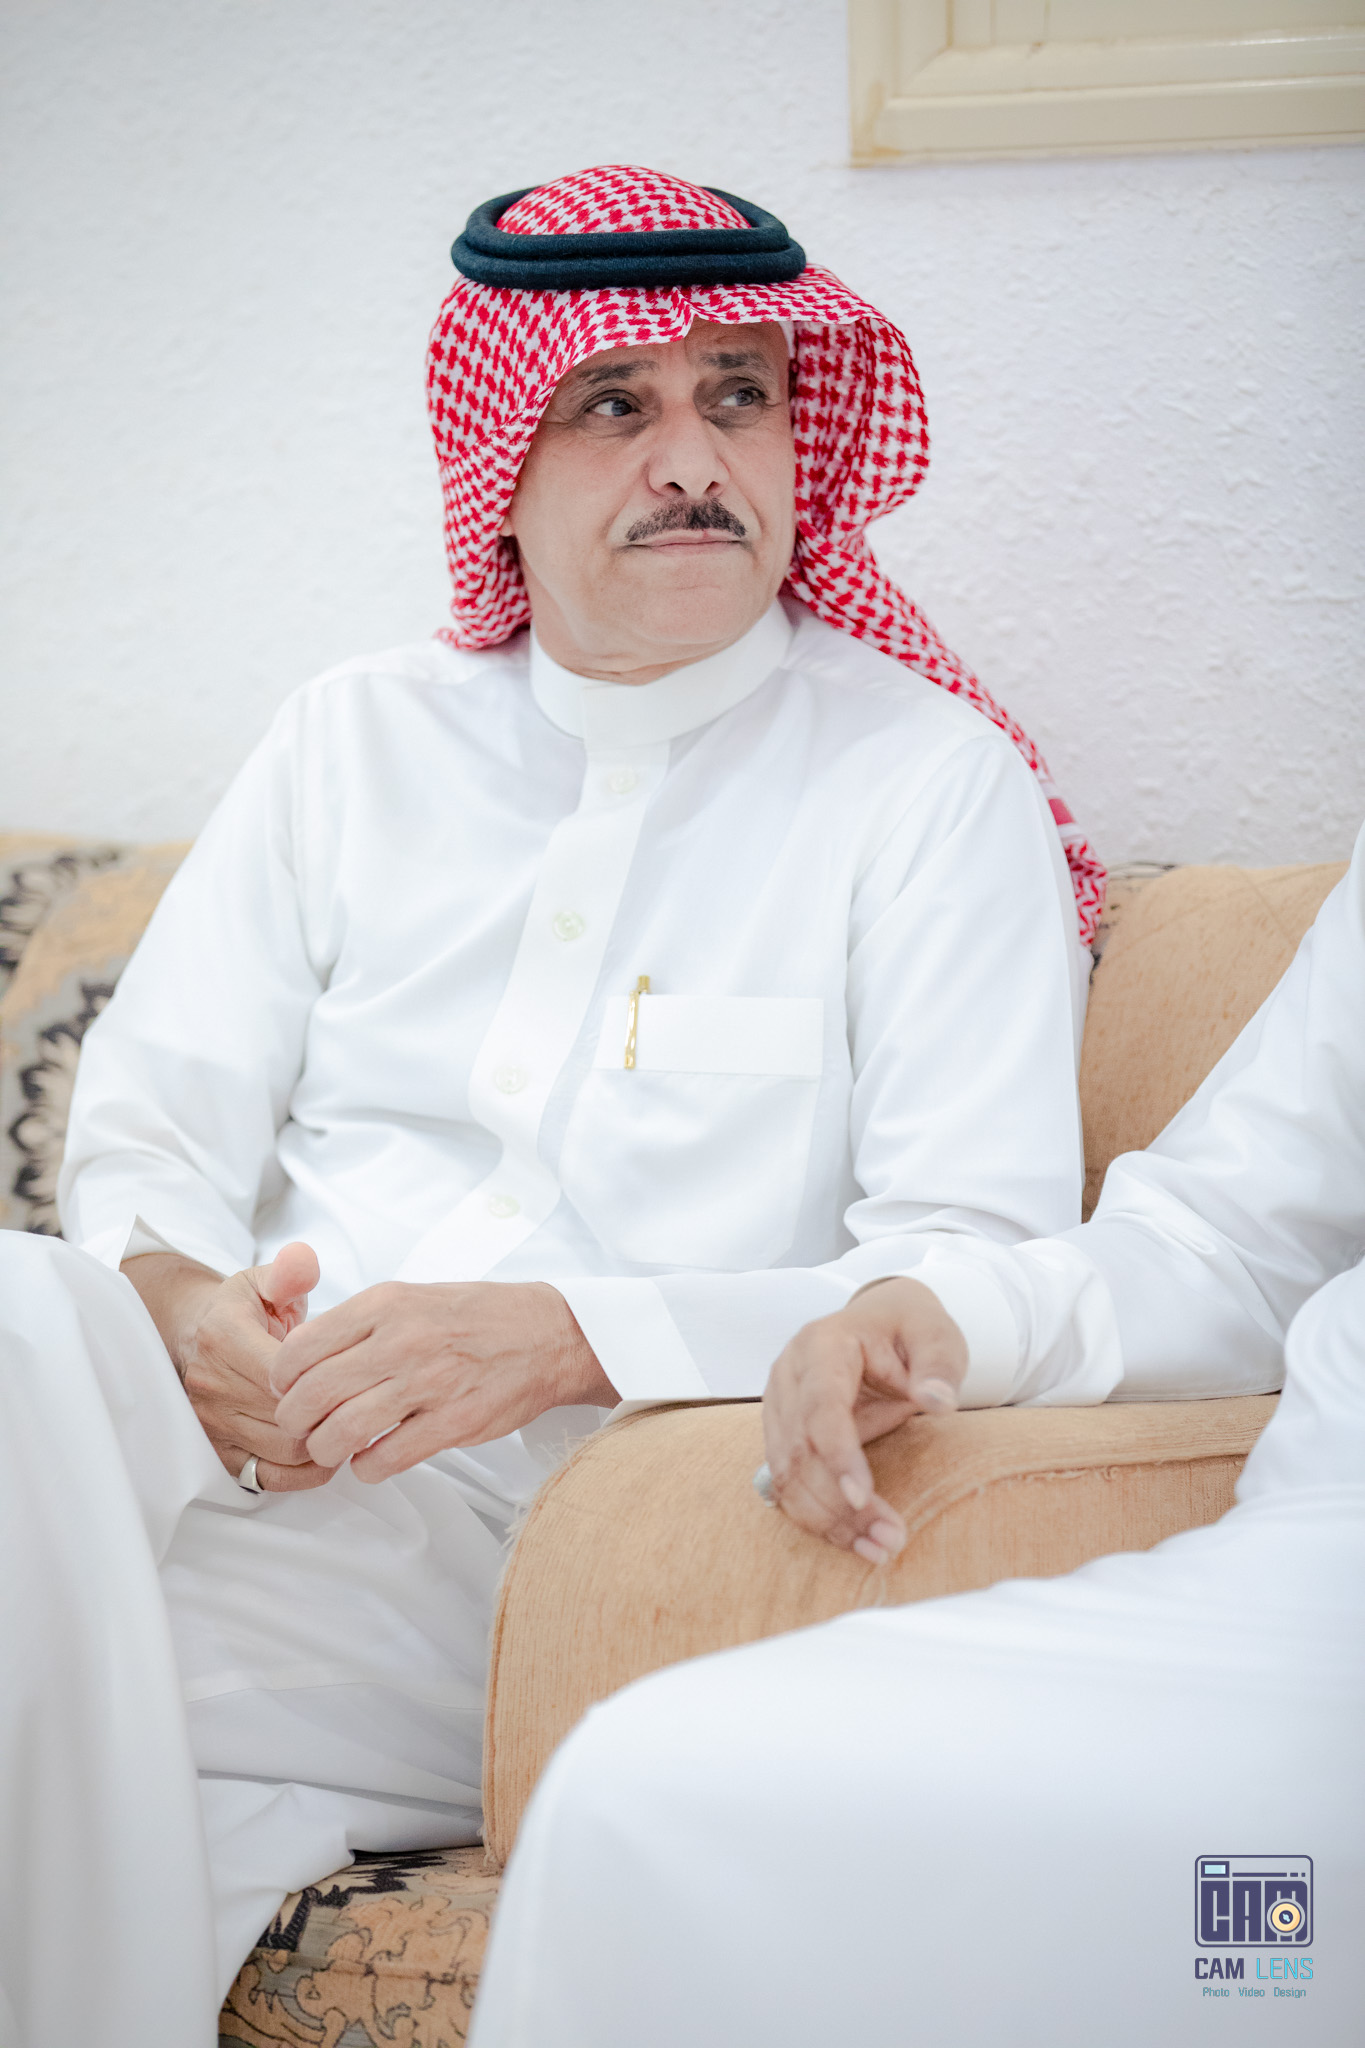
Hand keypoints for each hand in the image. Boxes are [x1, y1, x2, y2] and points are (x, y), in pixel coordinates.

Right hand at [121, 1241, 334, 1490]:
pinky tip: (324, 1453)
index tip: (348, 1370)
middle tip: (363, 1403)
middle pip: (289, 1417)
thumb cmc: (242, 1310)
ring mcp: (211, 1424)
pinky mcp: (217, 1454)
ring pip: (283, 1451)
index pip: (284, 1373)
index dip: (325, 1378)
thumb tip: (304, 1262)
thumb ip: (290, 1271)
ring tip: (347, 1424)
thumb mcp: (264, 1280)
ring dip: (324, 1443)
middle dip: (332, 1413)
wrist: (195, 1338)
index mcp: (224, 1338)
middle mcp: (211, 1385)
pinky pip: (267, 1478)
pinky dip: (303, 1473)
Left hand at [270, 1280, 614, 1482]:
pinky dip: (366, 1467)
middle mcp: (402, 1341)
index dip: (282, 1378)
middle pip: (313, 1394)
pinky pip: (385, 1459)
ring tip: (330, 1448)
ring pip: (342, 1432)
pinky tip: (370, 1459)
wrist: (549, 1335)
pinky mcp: (452, 1424)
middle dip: (294, 1420)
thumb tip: (305, 1355)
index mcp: (387, 1304)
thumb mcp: (412, 1296)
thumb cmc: (477, 1317)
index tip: (285, 1389)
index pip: (302, 1347)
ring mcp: (428, 1385)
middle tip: (299, 1427)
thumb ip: (361, 1322)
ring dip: (325, 1448)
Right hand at [761, 1278, 966, 1562]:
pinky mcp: (783, 1435)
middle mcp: (788, 1375)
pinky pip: (789, 1485)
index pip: (820, 1406)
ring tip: (879, 1549)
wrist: (883, 1324)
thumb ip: (938, 1366)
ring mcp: (779, 1407)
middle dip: (839, 1504)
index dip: (837, 1455)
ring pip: (787, 1476)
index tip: (863, 1498)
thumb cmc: (909, 1329)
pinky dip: (818, 1518)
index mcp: (822, 1344)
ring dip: (827, 1520)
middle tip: (890, 1540)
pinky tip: (855, 1540)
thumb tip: (937, 1400)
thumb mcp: (936, 1336)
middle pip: (798, 1451)